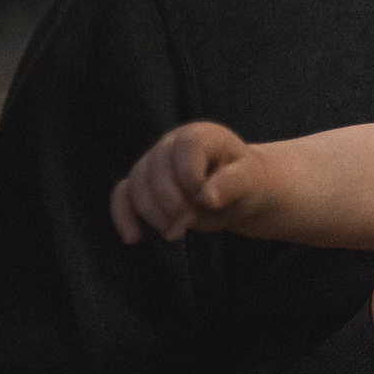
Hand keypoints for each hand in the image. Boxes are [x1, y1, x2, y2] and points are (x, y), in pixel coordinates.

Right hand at [110, 121, 256, 243]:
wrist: (238, 193)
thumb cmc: (246, 181)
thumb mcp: (250, 180)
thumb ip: (233, 184)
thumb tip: (207, 197)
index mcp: (201, 135)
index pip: (185, 148)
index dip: (191, 176)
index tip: (207, 200)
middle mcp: (171, 143)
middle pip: (155, 169)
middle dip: (170, 202)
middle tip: (189, 224)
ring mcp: (153, 162)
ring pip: (136, 184)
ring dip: (152, 213)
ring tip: (176, 233)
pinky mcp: (142, 184)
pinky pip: (122, 195)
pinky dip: (123, 216)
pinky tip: (133, 238)